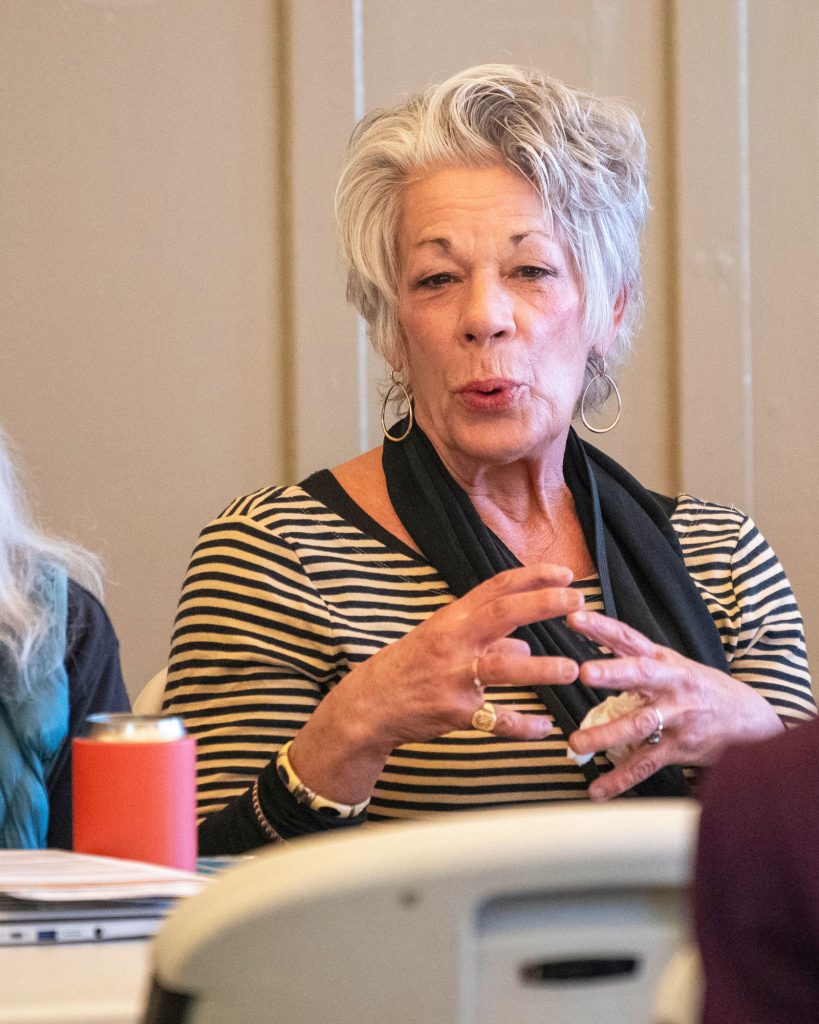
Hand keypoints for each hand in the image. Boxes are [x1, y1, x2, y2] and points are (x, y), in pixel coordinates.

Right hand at [290, 563, 581, 801]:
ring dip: (540, 670)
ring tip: (571, 670)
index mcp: (452, 619)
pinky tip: (545, 728)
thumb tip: (528, 648)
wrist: (370, 704)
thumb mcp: (442, 641)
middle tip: (577, 602)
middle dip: (542, 605)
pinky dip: (522, 725)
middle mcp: (454, 641)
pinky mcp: (454, 712)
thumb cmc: (409, 666)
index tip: (565, 574)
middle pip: (502, 614)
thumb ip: (487, 640)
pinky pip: (495, 719)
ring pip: (502, 668)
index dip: (532, 577)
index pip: (496, 588)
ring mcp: (453, 677)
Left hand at [564, 610, 783, 800]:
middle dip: (612, 673)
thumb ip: (636, 659)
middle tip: (584, 673)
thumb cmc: (701, 689)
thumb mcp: (674, 665)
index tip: (574, 618)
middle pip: (640, 674)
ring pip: (638, 724)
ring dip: (605, 735)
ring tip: (576, 743)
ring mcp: (676, 717)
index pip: (629, 639)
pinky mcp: (679, 748)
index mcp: (665, 661)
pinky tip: (597, 790)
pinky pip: (645, 764)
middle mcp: (670, 685)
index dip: (602, 627)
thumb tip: (593, 650)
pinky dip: (620, 779)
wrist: (750, 721)